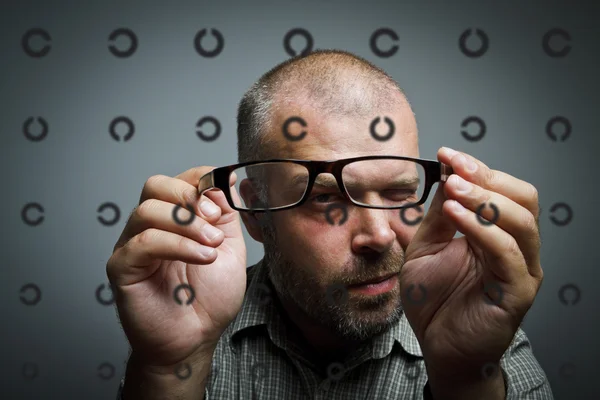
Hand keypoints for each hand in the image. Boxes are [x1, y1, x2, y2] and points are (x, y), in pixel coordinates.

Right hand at [106, 166, 246, 369]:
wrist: (196, 339)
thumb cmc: (209, 298)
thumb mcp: (229, 247)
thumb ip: (225, 214)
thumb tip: (224, 180)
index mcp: (174, 219)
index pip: (179, 180)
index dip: (201, 181)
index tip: (222, 199)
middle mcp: (150, 227)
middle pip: (155, 186)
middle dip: (188, 195)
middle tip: (214, 220)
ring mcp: (132, 245)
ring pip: (148, 210)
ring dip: (187, 223)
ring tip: (211, 245)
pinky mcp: (122, 267)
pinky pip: (143, 242)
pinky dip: (178, 245)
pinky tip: (203, 258)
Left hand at [401, 147, 542, 380]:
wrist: (437, 346)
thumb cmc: (433, 300)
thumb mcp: (426, 248)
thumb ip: (438, 217)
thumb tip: (446, 177)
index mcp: (495, 234)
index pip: (502, 190)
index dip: (477, 168)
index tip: (446, 154)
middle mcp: (514, 248)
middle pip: (522, 198)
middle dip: (488, 177)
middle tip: (455, 167)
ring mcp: (520, 269)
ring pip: (521, 221)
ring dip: (486, 198)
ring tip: (454, 188)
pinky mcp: (517, 292)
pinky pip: (507, 253)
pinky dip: (482, 229)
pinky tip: (456, 215)